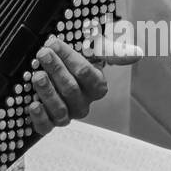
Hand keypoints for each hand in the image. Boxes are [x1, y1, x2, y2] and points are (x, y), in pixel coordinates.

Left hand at [26, 26, 142, 135]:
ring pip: (61, 110)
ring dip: (48, 92)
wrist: (50, 69)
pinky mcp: (47, 123)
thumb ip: (112, 51)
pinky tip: (33, 104)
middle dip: (57, 70)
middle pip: (72, 91)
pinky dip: (39, 117)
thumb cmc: (74, 60)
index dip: (73, 61)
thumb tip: (137, 54)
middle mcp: (82, 103)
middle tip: (43, 53)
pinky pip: (46, 127)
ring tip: (37, 75)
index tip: (55, 43)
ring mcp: (66, 114)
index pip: (89, 76)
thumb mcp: (92, 50)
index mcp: (96, 87)